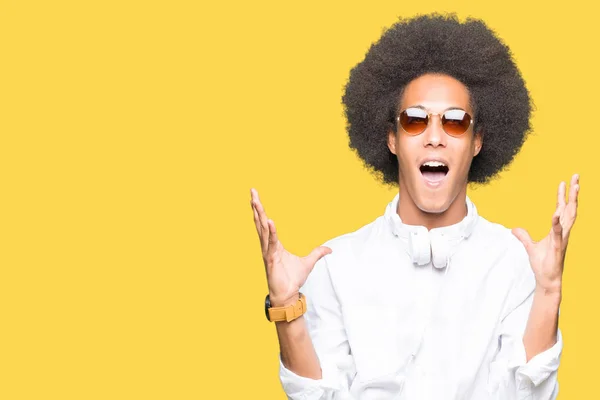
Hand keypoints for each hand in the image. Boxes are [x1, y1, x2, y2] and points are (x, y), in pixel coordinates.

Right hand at [250, 188, 331, 305]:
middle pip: (261, 222)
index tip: (256, 198)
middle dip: (256, 207)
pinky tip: (270, 221)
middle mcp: (269, 245)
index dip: (262, 211)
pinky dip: (271, 232)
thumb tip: (329, 250)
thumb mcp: (308, 263)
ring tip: (255, 201)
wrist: (288, 295)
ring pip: (262, 229)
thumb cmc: (293, 280)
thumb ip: (317, 253)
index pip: (266, 223)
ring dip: (259, 215)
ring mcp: (268, 251)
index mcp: (275, 244)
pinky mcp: (271, 259)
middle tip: (252, 191)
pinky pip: (271, 243)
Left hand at [512, 174, 579, 293]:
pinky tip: (556, 215)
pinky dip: (557, 224)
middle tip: (576, 177)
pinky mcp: (557, 248)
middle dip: (573, 193)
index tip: (564, 182)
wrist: (547, 279)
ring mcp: (562, 239)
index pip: (561, 208)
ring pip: (569, 218)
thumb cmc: (543, 264)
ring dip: (572, 203)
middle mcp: (563, 232)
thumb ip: (523, 236)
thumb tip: (514, 229)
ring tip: (574, 188)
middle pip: (570, 208)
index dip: (562, 195)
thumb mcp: (530, 246)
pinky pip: (558, 234)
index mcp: (557, 230)